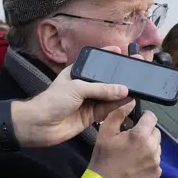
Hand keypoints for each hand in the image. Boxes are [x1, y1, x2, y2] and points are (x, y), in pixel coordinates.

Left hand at [13, 55, 129, 147]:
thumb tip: (124, 89)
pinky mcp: (92, 115)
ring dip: (122, 91)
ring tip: (138, 84)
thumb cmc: (52, 101)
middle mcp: (85, 86)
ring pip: (110, 94)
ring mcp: (89, 101)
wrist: (39, 125)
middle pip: (106, 80)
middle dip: (119, 76)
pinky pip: (109, 108)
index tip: (120, 51)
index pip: (95, 63)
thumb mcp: (77, 88)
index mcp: (77, 73)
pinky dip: (119, 104)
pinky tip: (130, 98)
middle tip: (135, 68)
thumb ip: (101, 89)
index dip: (106, 57)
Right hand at [87, 102, 161, 177]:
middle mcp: (153, 147)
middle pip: (156, 131)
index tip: (137, 121)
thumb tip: (131, 101)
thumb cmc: (104, 156)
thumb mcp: (106, 132)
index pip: (152, 117)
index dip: (144, 117)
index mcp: (141, 135)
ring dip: (149, 145)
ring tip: (134, 151)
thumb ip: (119, 114)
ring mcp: (157, 161)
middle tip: (132, 138)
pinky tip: (137, 162)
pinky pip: (157, 160)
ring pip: (157, 146)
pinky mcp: (157, 172)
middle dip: (146, 132)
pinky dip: (150, 159)